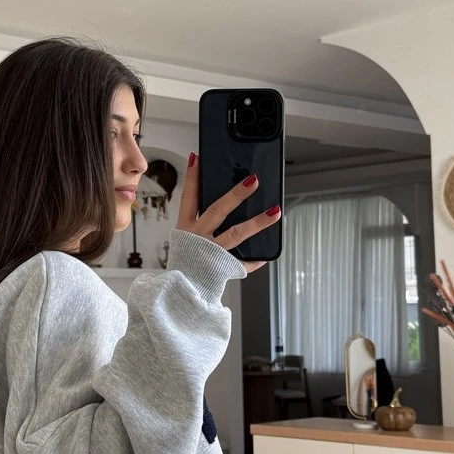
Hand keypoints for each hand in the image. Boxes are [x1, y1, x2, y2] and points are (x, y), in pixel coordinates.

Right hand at [176, 154, 280, 274]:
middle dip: (236, 194)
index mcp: (186, 229)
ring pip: (237, 234)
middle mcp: (198, 238)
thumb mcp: (185, 240)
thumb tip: (223, 201)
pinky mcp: (222, 268)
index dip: (193, 178)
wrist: (178, 295)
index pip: (189, 198)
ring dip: (258, 222)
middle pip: (218, 211)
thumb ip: (199, 221)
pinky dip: (255, 260)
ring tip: (275, 211)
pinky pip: (242, 263)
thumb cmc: (184, 264)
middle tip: (254, 180)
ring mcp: (211, 253)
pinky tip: (266, 255)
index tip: (198, 158)